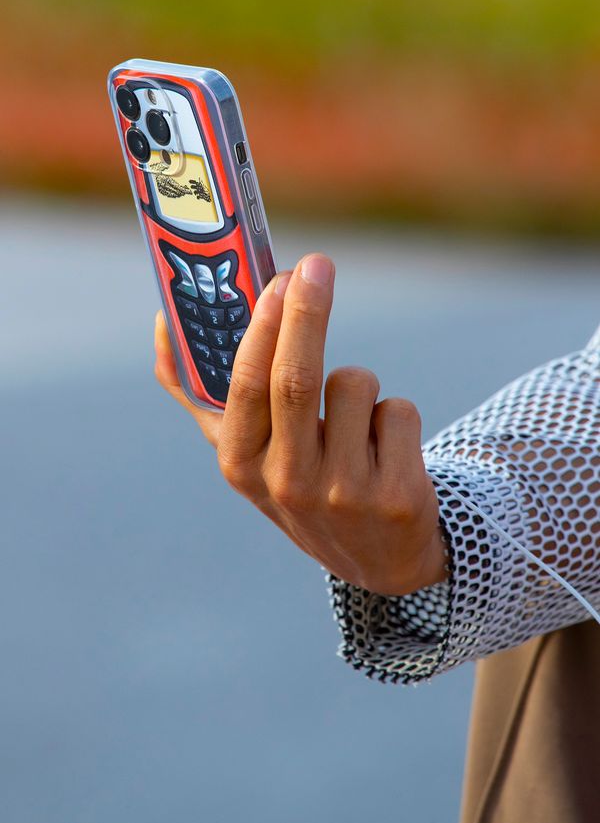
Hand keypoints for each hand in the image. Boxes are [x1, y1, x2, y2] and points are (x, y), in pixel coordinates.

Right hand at [154, 253, 446, 595]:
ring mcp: (343, 494)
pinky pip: (398, 410)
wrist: (376, 557)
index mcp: (241, 466)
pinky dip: (394, 415)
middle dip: (307, 310)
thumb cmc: (301, 481)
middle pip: (296, 378)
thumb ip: (202, 394)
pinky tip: (385, 453)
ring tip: (353, 426)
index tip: (279, 277)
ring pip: (356, 383)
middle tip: (317, 265)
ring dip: (360, 384)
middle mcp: (287, 484)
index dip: (263, 326)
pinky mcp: (396, 497)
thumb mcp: (248, 452)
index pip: (246, 386)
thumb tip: (164, 321)